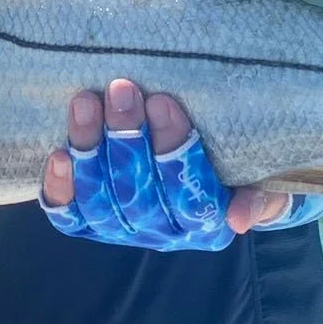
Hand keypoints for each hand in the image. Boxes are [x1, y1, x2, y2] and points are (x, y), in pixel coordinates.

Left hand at [39, 80, 288, 249]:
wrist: (211, 179)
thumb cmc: (238, 167)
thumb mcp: (264, 179)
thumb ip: (262, 195)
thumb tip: (239, 217)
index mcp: (206, 224)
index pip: (189, 194)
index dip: (174, 150)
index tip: (163, 102)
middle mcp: (162, 234)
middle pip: (139, 195)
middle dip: (127, 139)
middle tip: (121, 89)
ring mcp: (123, 229)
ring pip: (100, 202)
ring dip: (91, 149)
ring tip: (86, 101)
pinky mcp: (89, 222)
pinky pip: (68, 214)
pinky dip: (60, 186)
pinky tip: (58, 153)